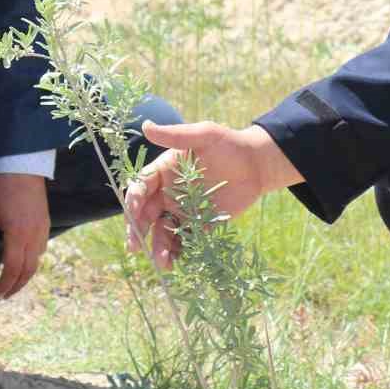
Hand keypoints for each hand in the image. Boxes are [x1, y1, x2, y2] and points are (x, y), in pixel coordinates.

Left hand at [0, 172, 50, 298]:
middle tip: (5, 295)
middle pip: (28, 270)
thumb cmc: (1, 189)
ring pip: (37, 261)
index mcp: (18, 233)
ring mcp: (42, 230)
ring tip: (12, 282)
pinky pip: (41, 249)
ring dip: (25, 275)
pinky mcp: (46, 224)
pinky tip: (23, 262)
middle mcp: (34, 235)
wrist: (24, 168)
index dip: (6, 283)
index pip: (13, 267)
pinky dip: (32, 261)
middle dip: (17, 285)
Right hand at [123, 121, 301, 268]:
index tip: (133, 213)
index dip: (133, 201)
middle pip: (145, 214)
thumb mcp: (204, 135)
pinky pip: (184, 240)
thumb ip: (176, 135)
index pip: (140, 188)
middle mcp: (168, 193)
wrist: (256, 164)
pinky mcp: (200, 224)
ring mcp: (182, 211)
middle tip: (135, 247)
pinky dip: (178, 252)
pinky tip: (177, 262)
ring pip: (163, 231)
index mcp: (163, 172)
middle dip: (138, 230)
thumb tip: (146, 126)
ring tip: (163, 262)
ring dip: (159, 246)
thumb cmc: (228, 144)